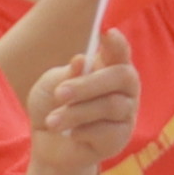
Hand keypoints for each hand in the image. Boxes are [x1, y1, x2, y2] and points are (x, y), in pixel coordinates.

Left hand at [26, 37, 143, 174]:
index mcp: (108, 67)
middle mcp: (124, 87)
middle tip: (60, 94)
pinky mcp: (120, 137)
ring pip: (111, 105)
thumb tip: (81, 61)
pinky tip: (71, 135)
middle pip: (121, 76)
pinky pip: (107, 131)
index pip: (119, 50)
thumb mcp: (51, 85)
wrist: (47, 144)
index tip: (106, 31)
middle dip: (88, 84)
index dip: (116, 41)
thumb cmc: (52, 105)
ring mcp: (126, 113)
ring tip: (51, 122)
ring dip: (76, 112)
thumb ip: (67, 74)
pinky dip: (81, 132)